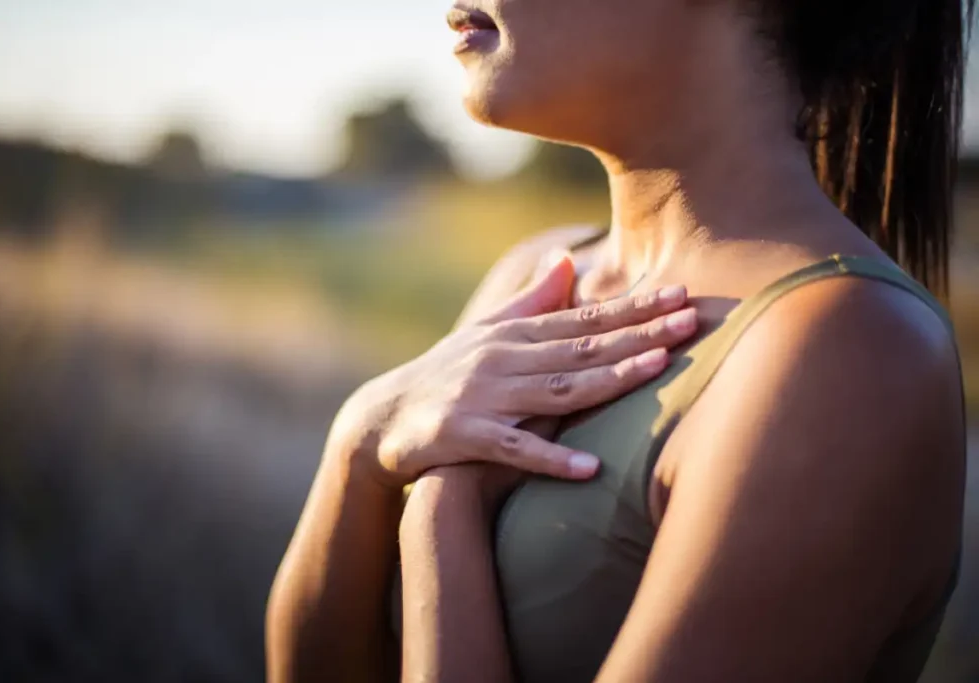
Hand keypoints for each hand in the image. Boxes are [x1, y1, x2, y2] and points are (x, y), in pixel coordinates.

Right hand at [334, 252, 697, 488]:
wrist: (383, 418)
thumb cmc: (446, 373)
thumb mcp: (487, 333)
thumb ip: (531, 301)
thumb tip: (566, 260)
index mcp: (515, 335)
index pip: (584, 319)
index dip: (635, 308)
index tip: (681, 295)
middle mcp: (503, 359)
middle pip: (581, 347)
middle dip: (639, 333)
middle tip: (691, 320)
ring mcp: (483, 396)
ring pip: (556, 388)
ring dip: (608, 380)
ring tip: (656, 370)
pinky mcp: (463, 436)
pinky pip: (513, 449)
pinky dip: (550, 458)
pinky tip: (590, 469)